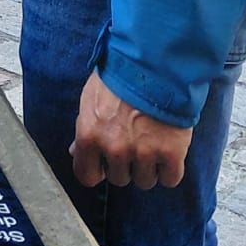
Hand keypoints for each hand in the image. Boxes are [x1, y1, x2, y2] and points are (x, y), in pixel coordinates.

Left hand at [71, 71, 192, 189]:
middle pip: (119, 179)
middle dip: (125, 164)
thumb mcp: (91, 98)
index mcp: (90, 135)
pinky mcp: (170, 154)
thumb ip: (85, 128)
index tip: (104, 164)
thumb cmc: (119, 77)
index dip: (96, 170)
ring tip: (151, 141)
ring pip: (144, 181)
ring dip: (148, 166)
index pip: (86, 176)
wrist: (154, 63)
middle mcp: (114, 149)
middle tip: (133, 141)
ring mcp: (143, 153)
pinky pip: (169, 179)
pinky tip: (167, 149)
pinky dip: (170, 168)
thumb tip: (76, 151)